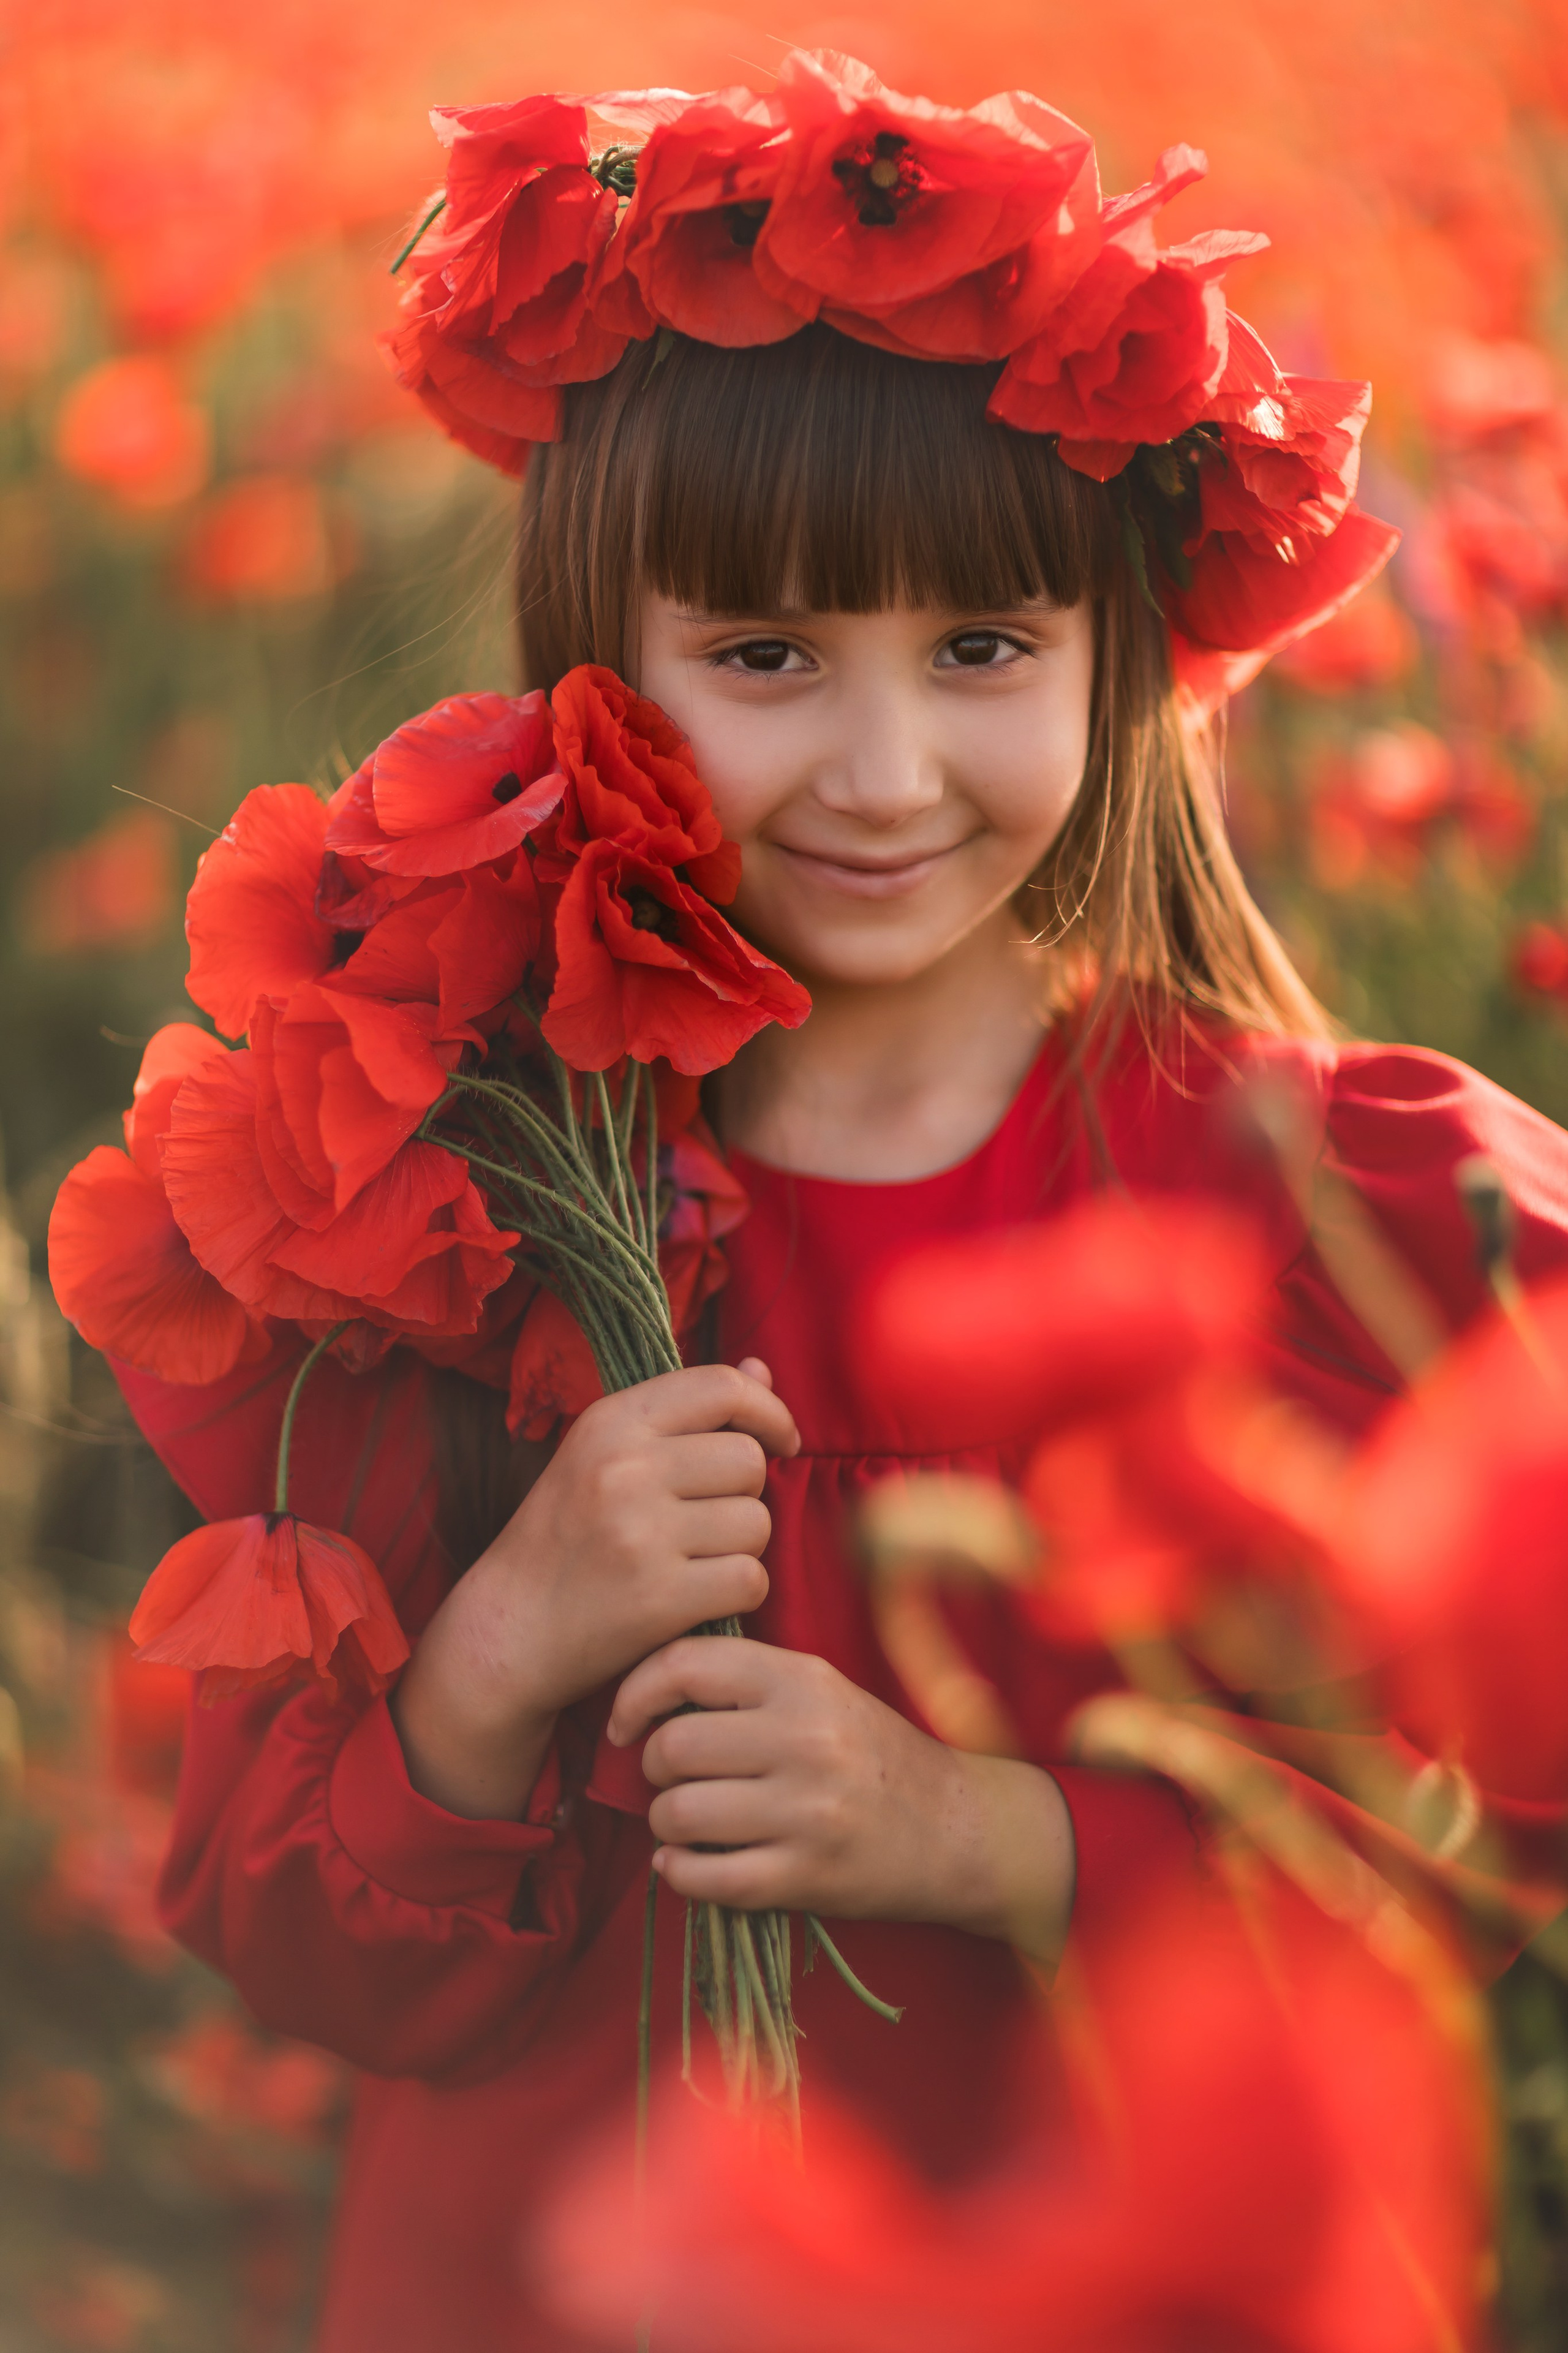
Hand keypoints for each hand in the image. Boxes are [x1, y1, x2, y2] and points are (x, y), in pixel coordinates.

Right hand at [392, 1360, 798, 1819]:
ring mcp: (641, 1534)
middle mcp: (624, 1469)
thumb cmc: (565, 1537)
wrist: (509, 1628)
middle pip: (748, 1461)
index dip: (769, 1411)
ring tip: (696, 1560)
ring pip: (756, 1523)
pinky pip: (750, 1580)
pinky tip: (700, 1598)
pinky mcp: (658, 1598)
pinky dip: (737, 1593)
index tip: (778, 1441)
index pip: (722, 1387)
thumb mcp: (603, 1455)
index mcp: (609, 1423)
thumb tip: (763, 1370)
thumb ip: (684, 1412)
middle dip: (745, 1494)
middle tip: (708, 1520)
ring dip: (742, 1547)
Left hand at [609, 1637, 1076, 1962]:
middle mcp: (805, 1739)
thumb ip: (746, 1683)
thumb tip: (649, 1695)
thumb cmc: (873, 1755)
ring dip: (664, 1822)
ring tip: (685, 1820)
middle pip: (673, 1747)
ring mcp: (806, 1812)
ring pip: (679, 1813)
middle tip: (670, 1778)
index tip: (625, 1722)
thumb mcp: (821, 1692)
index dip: (636, 1693)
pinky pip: (705, 1878)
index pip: (687, 1665)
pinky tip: (686, 1864)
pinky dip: (679, 1873)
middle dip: (652, 1768)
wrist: (959, 1828)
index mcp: (803, 1680)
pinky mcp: (805, 1876)